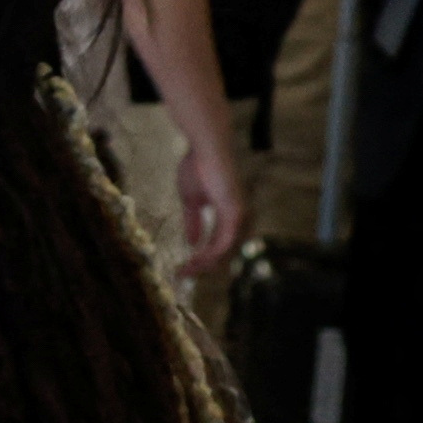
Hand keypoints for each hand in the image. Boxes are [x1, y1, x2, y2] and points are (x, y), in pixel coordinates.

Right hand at [170, 125, 248, 278]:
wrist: (205, 148)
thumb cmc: (198, 167)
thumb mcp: (191, 200)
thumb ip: (193, 221)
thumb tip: (192, 242)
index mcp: (229, 214)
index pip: (219, 243)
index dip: (202, 258)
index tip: (183, 266)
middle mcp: (238, 218)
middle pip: (224, 252)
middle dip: (203, 266)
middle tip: (184, 274)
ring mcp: (239, 216)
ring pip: (224, 251)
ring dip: (205, 263)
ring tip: (187, 270)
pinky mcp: (235, 213)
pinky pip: (224, 242)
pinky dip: (210, 253)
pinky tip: (196, 259)